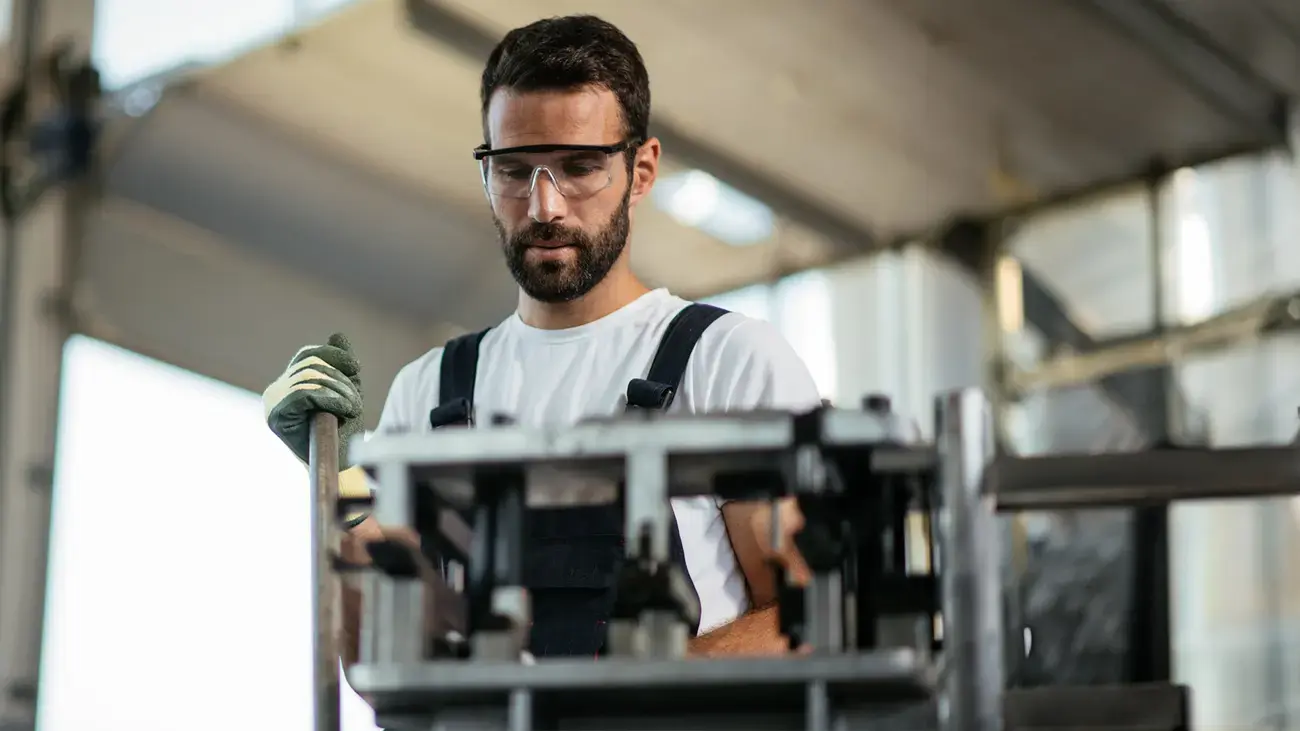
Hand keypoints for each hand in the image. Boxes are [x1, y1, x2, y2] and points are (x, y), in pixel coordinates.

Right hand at [262, 332, 363, 465]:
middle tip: (357, 401)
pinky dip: (330, 399)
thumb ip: (340, 364)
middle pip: (311, 364)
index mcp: (289, 382)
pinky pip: (304, 393)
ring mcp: (273, 403)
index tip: (356, 368)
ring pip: (310, 377)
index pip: (308, 355)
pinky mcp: (276, 415)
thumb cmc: (342, 430)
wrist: (338, 464)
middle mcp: (275, 390)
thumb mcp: (345, 390)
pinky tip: (344, 411)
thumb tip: (337, 335)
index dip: (334, 356)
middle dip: (341, 379)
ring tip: (354, 409)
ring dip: (340, 392)